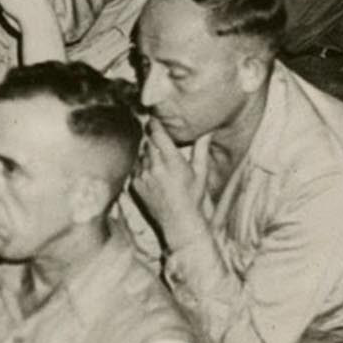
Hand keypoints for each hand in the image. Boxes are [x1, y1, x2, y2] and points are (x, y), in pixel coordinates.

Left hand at [133, 119, 208, 246]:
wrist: (178, 223)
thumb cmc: (193, 197)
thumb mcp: (200, 173)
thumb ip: (201, 149)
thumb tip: (208, 131)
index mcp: (172, 162)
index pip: (157, 134)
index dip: (155, 124)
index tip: (155, 119)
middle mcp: (155, 167)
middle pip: (148, 142)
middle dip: (153, 140)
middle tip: (160, 142)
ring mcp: (143, 176)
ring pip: (141, 154)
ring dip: (148, 155)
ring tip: (159, 164)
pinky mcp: (135, 185)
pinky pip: (135, 168)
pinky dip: (142, 168)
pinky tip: (153, 175)